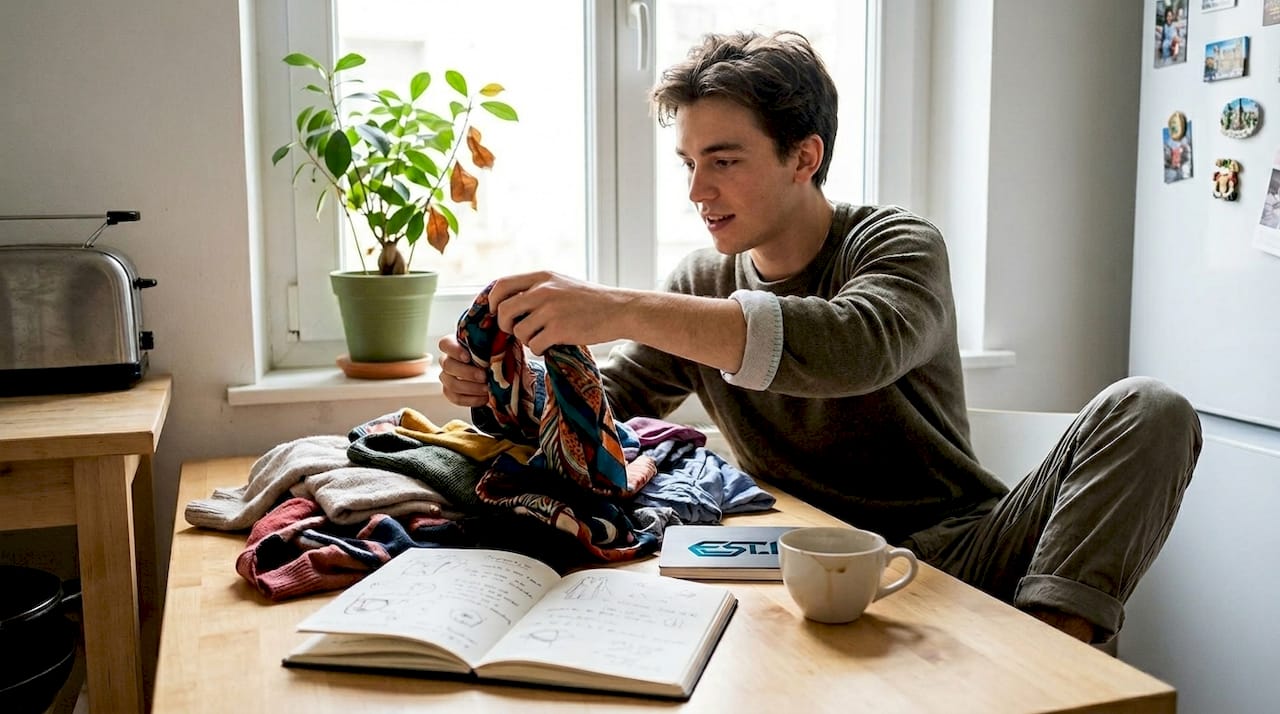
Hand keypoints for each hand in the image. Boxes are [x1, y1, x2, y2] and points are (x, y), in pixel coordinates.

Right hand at [438, 334, 488, 406]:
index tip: (468, 357)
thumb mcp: (491, 345)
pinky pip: (456, 398)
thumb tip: (502, 337)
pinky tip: (485, 398)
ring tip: (487, 389)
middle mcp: (447, 360)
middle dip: (467, 373)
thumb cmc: (490, 354)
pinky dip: (472, 400)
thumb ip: (491, 343)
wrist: (492, 371)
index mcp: (453, 345)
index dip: (454, 351)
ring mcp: (446, 377)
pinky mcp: (451, 393)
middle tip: (484, 376)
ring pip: (451, 384)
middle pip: (448, 366)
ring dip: (471, 388)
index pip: (445, 344)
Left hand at [489, 271, 626, 354]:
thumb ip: (536, 288)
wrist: (619, 310)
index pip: (501, 284)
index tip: (497, 312)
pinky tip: (552, 345)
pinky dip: (539, 349)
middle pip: (503, 310)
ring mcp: (550, 310)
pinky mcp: (559, 329)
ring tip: (542, 337)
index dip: (492, 301)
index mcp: (542, 276)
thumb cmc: (589, 300)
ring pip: (518, 331)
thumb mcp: (561, 283)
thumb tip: (506, 302)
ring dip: (526, 340)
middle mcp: (543, 290)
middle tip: (517, 331)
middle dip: (505, 325)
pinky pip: (534, 345)